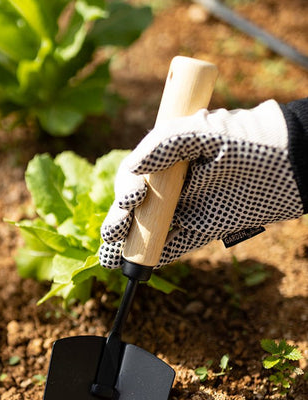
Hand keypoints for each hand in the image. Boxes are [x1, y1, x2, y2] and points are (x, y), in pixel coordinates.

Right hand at [99, 100, 303, 268]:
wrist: (296, 163)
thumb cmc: (252, 139)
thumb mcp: (207, 133)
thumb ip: (167, 143)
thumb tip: (132, 168)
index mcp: (170, 157)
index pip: (135, 175)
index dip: (126, 188)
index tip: (132, 197)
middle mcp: (175, 182)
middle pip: (136, 205)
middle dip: (119, 220)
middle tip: (115, 231)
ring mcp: (189, 206)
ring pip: (150, 228)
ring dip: (128, 243)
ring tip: (110, 257)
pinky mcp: (206, 227)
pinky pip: (177, 244)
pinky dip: (157, 256)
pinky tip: (137, 266)